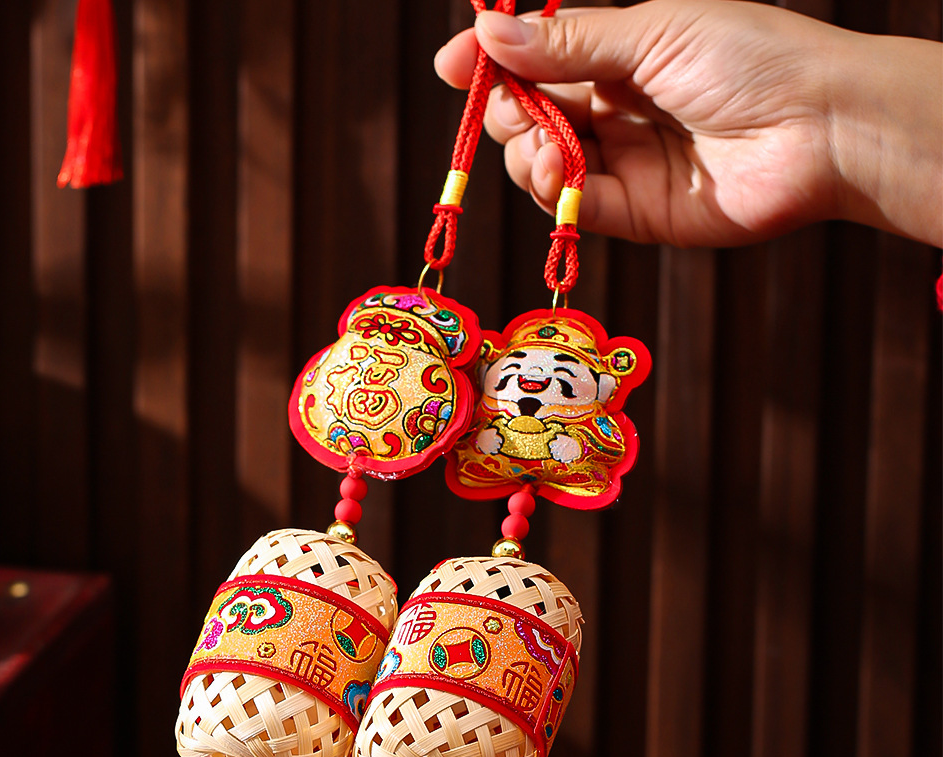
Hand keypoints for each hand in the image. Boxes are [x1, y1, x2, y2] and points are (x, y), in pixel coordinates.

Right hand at [435, 1, 942, 247]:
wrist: (816, 126)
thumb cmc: (749, 57)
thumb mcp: (650, 31)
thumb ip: (567, 40)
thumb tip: (489, 31)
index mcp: (621, 52)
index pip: (538, 57)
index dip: (493, 62)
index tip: (451, 65)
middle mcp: (615, 108)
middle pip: (529, 114)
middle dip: (506, 110)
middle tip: (508, 105)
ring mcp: (622, 162)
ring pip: (540, 164)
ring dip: (528, 154)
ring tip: (546, 146)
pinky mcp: (634, 214)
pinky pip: (573, 208)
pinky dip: (556, 193)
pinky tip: (561, 176)